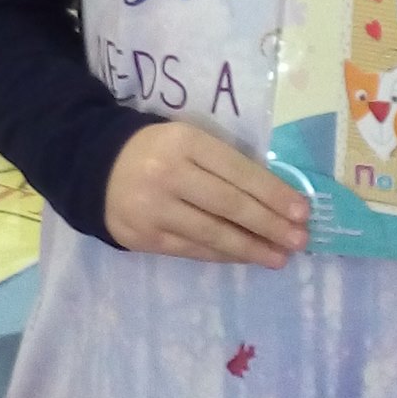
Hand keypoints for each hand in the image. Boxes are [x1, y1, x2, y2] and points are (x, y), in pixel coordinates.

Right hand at [104, 122, 309, 268]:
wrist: (95, 168)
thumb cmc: (158, 151)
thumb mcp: (189, 140)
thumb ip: (225, 163)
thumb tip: (275, 198)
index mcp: (185, 141)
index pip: (238, 170)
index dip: (272, 193)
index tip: (301, 211)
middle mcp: (168, 175)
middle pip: (228, 205)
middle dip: (269, 225)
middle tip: (299, 240)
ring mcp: (154, 209)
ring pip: (212, 233)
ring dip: (251, 248)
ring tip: (279, 257)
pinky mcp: (144, 237)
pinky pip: (192, 249)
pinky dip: (223, 255)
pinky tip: (245, 257)